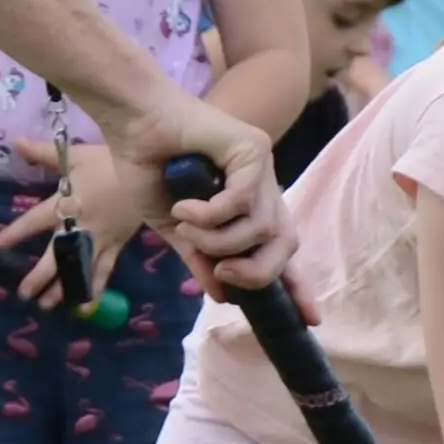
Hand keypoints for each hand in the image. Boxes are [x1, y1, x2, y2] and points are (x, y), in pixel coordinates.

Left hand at [0, 137, 158, 304]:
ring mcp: (101, 240)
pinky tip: (86, 309)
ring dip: (64, 288)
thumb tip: (14, 141)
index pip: (35, 221)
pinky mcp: (117, 246)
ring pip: (80, 269)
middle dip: (40, 276)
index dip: (16, 233)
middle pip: (58, 256)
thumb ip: (44, 153)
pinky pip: (104, 271)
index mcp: (69, 204)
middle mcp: (83, 227)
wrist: (151, 172)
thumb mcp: (76, 155)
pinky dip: (95, 290)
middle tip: (23, 293)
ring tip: (47, 306)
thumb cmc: (111, 162)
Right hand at [99, 87, 297, 300]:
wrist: (132, 124)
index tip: (311, 319)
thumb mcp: (174, 229)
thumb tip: (220, 294)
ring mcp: (260, 168)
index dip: (296, 286)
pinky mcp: (253, 148)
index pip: (280, 251)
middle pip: (284, 244)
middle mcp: (261, 189)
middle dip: (257, 272)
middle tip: (224, 272)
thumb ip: (200, 258)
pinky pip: (241, 201)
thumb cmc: (148, 168)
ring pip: (259, 228)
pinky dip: (210, 214)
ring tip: (185, 226)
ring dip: (217, 240)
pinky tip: (183, 206)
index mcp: (247, 209)